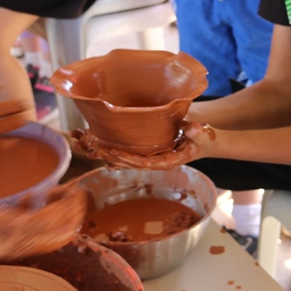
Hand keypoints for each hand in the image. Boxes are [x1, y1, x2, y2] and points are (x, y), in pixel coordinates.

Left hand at [70, 121, 215, 168]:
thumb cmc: (203, 139)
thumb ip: (198, 132)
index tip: (110, 153)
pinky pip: (127, 152)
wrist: (204, 143)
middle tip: (91, 146)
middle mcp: (154, 161)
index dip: (125, 159)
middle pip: (127, 162)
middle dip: (109, 155)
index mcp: (166, 161)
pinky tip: (96, 144)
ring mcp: (149, 156)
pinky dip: (112, 149)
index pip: (142, 163)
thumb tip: (193, 128)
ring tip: (86, 143)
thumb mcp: (203, 135)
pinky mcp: (147, 151)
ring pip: (124, 158)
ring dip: (106, 152)